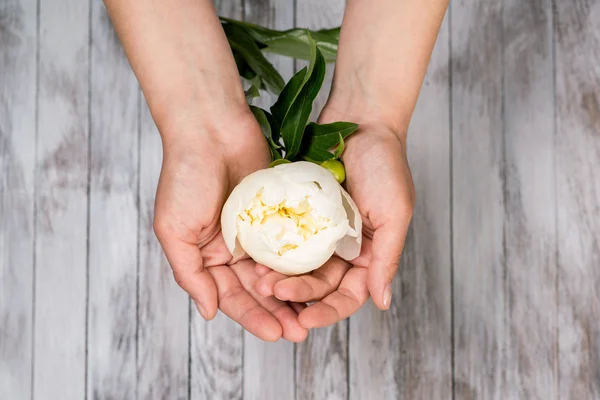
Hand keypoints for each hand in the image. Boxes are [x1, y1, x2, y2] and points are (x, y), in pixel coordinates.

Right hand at [153, 113, 307, 341]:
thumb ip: (190, 274)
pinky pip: (294, 239)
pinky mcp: (279, 210)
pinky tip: (320, 277)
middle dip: (278, 311)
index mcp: (208, 256)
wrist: (210, 127)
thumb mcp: (174, 229)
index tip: (275, 334)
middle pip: (259, 289)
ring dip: (295, 292)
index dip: (252, 317)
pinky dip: (304, 259)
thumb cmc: (184, 176)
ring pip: (280, 269)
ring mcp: (259, 229)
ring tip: (314, 314)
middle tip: (300, 332)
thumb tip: (209, 312)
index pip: (231, 296)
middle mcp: (234, 247)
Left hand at [254, 122, 414, 327]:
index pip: (348, 295)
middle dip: (296, 294)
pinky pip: (283, 237)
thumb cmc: (386, 165)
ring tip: (259, 280)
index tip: (306, 322)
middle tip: (272, 292)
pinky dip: (271, 249)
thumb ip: (386, 258)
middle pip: (318, 285)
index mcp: (368, 254)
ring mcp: (318, 230)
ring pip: (297, 266)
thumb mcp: (395, 214)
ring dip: (280, 276)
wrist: (362, 119)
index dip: (328, 311)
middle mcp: (341, 248)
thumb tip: (382, 302)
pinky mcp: (299, 212)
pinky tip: (255, 256)